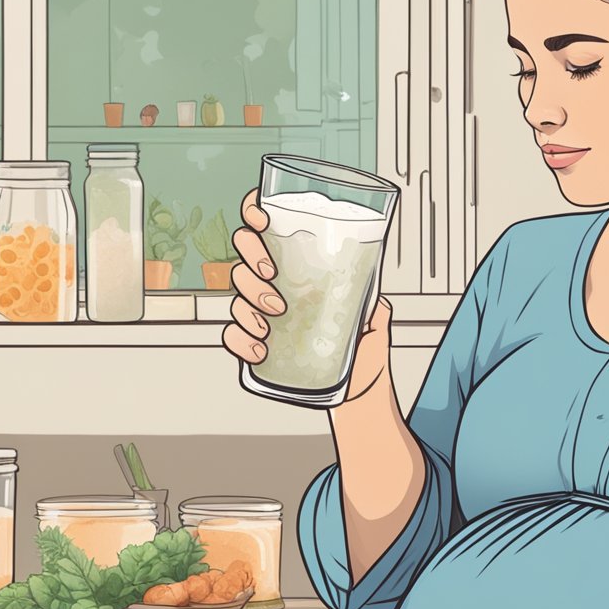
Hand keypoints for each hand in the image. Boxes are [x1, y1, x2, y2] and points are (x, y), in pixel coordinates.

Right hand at [222, 188, 394, 403]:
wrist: (360, 395)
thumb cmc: (366, 350)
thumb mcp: (375, 314)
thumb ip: (370, 292)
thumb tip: (370, 269)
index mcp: (303, 267)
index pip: (269, 227)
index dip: (255, 212)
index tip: (262, 218)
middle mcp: (278, 284)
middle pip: (243, 251)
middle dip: (251, 258)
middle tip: (273, 276)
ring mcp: (263, 313)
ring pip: (236, 289)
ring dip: (250, 298)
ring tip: (276, 315)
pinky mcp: (255, 344)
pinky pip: (233, 334)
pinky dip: (241, 339)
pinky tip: (262, 348)